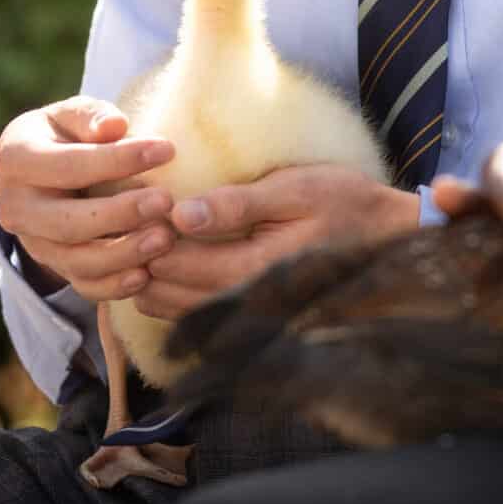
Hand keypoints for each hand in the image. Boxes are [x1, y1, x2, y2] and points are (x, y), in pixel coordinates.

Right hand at [0, 95, 176, 303]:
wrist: (43, 173)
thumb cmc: (65, 134)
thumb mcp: (70, 114)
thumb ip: (90, 116)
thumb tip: (115, 126)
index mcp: (17, 161)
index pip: (69, 165)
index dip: (118, 160)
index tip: (167, 150)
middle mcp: (17, 208)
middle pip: (69, 222)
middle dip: (121, 214)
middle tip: (166, 202)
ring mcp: (34, 243)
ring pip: (76, 261)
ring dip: (123, 254)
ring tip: (166, 238)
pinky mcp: (53, 266)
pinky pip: (82, 285)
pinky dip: (114, 286)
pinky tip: (146, 274)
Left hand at [129, 163, 420, 319]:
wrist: (385, 234)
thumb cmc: (343, 201)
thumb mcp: (295, 189)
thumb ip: (240, 204)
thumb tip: (183, 214)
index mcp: (257, 269)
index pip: (183, 265)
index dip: (149, 241)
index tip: (128, 211)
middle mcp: (249, 302)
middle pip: (174, 294)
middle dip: (141, 264)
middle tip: (117, 230)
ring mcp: (252, 312)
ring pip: (182, 311)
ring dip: (151, 285)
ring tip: (130, 249)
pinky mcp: (254, 311)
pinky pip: (200, 314)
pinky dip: (172, 298)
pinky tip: (160, 273)